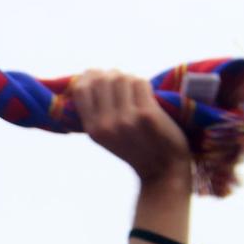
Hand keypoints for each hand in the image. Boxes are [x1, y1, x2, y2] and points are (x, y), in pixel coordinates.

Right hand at [69, 69, 191, 186]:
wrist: (162, 169)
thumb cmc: (135, 148)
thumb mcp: (106, 136)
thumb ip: (97, 112)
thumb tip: (94, 76)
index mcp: (92, 129)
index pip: (81, 90)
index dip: (89, 75)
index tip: (97, 73)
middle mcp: (106, 124)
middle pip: (102, 80)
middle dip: (112, 74)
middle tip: (122, 79)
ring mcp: (126, 119)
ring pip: (122, 78)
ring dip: (130, 79)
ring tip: (135, 88)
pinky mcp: (147, 115)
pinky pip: (140, 83)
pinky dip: (144, 84)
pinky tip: (148, 94)